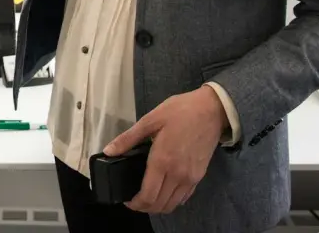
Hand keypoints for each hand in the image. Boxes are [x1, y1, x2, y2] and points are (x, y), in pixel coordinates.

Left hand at [103, 86, 227, 214]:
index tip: (126, 200)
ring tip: (147, 196)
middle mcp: (178, 175)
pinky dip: (172, 200)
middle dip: (144, 207)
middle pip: (160, 204)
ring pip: (173, 204)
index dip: (135, 203)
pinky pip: (184, 197)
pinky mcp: (199, 177)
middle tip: (134, 198)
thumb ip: (128, 138)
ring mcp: (191, 178)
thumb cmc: (178, 111)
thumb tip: (108, 151)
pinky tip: (164, 190)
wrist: (211, 110)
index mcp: (162, 161)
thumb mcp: (149, 120)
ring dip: (158, 206)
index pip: (148, 195)